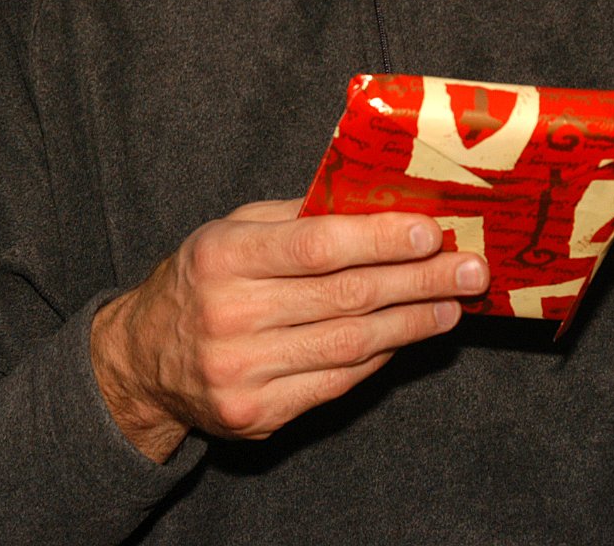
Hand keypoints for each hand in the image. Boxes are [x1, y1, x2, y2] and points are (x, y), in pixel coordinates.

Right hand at [88, 199, 487, 461]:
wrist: (143, 359)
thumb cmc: (204, 279)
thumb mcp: (235, 230)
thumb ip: (300, 216)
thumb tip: (383, 200)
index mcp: (223, 256)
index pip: (316, 246)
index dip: (380, 239)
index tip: (431, 231)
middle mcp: (228, 315)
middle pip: (345, 297)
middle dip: (418, 281)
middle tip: (470, 269)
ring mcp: (241, 371)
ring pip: (349, 345)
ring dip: (412, 322)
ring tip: (453, 303)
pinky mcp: (256, 413)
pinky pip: (336, 382)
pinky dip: (380, 357)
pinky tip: (409, 335)